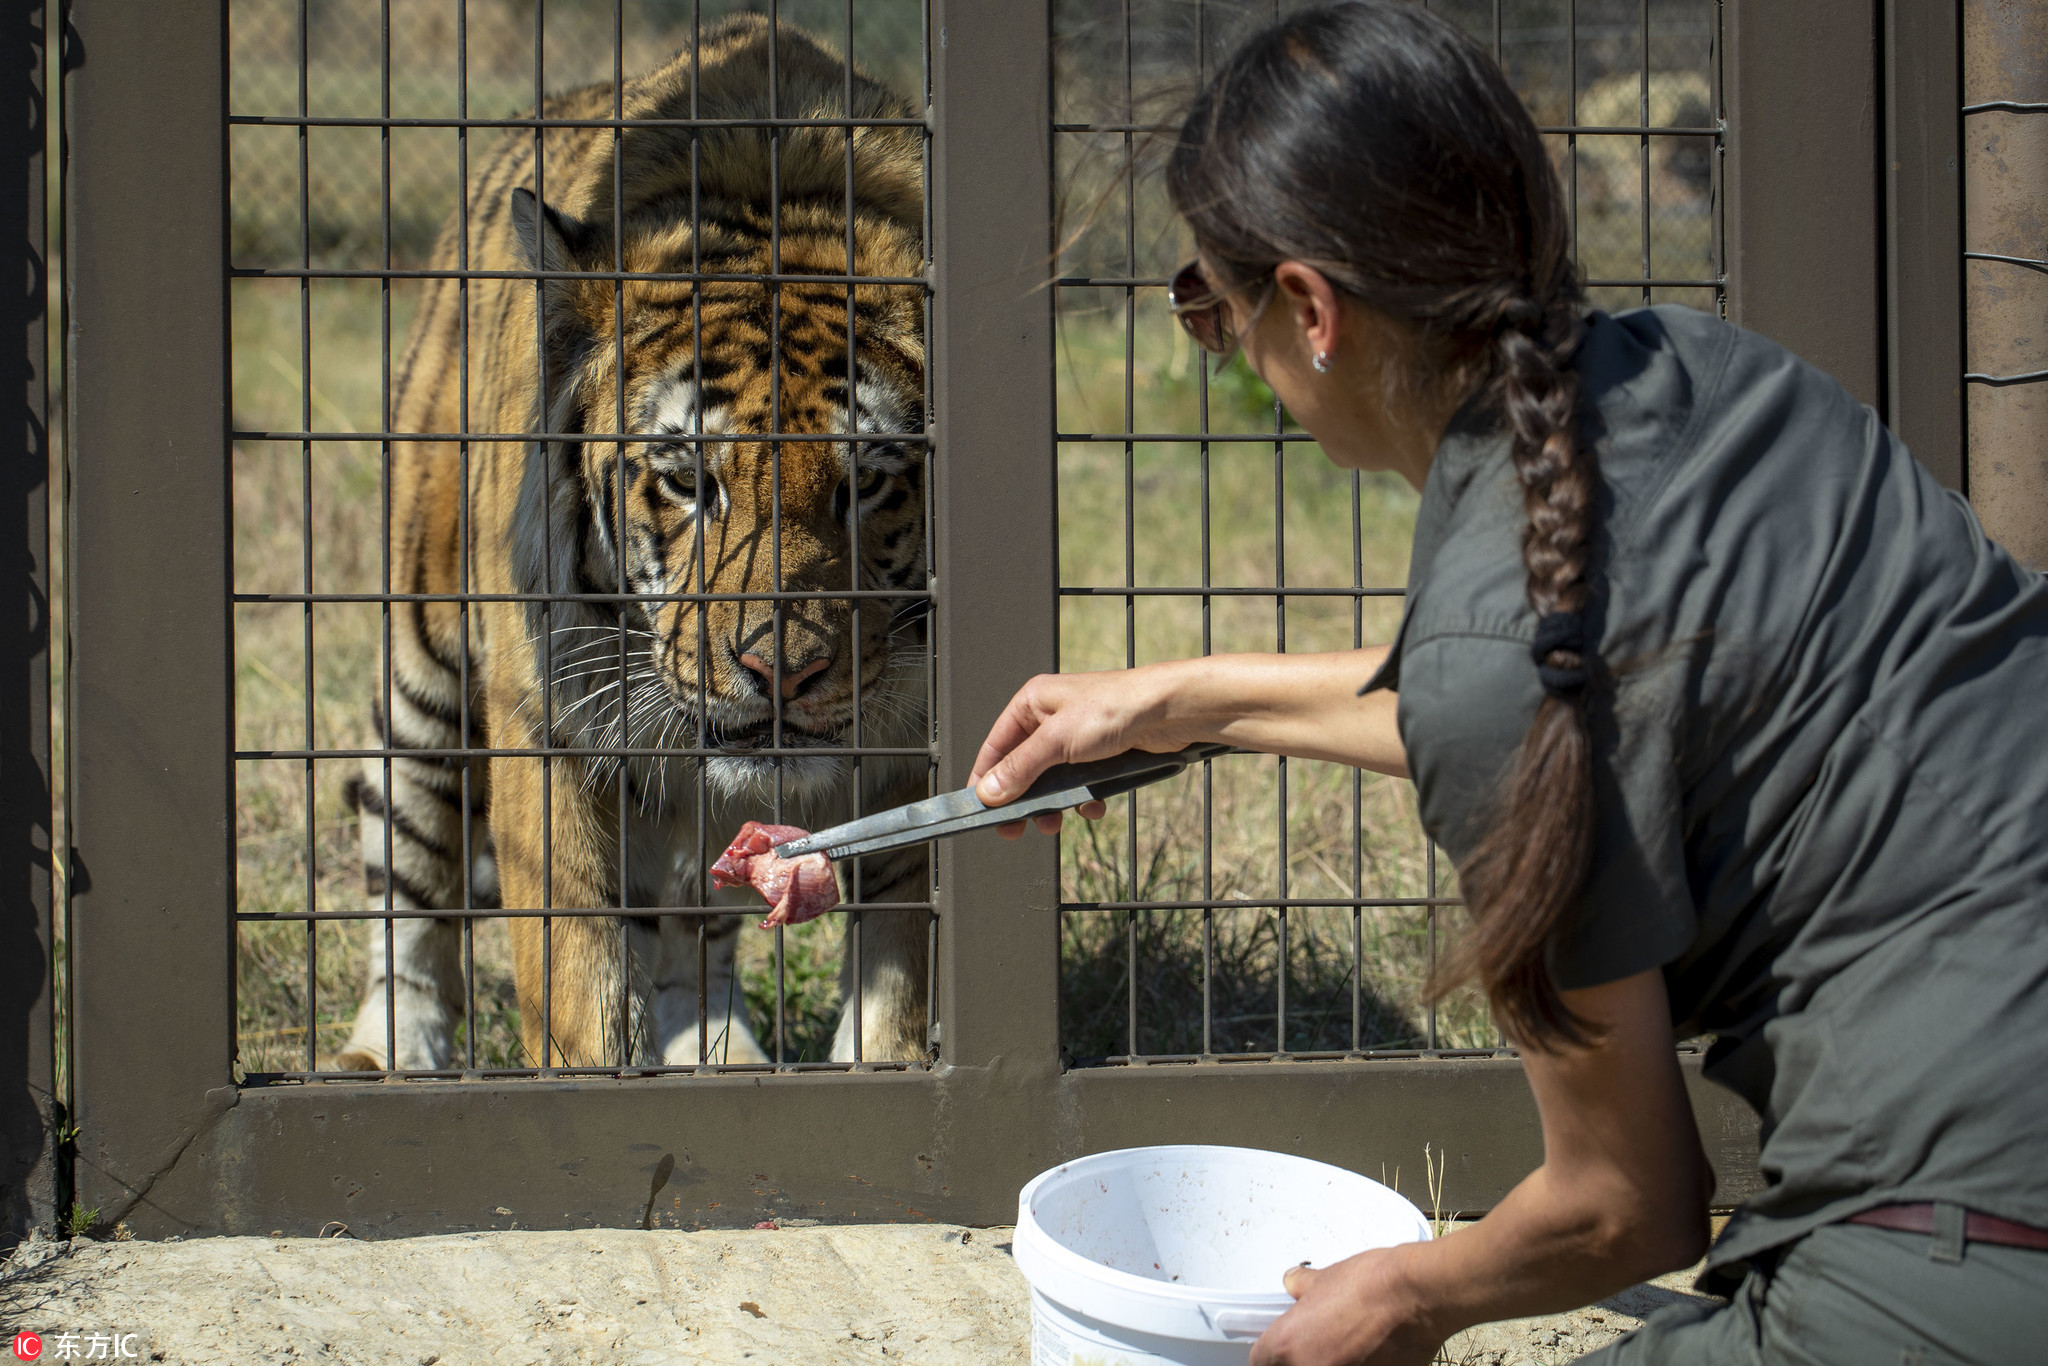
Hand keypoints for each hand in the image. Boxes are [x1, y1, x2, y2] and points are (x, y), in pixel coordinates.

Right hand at [967, 665, 1202, 837]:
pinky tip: (1092, 807)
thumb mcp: (1057, 741)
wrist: (1171, 711)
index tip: (978, 809)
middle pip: (1022, 767)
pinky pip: (1080, 784)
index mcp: (1033, 703)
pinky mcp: (1100, 753)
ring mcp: (1077, 737)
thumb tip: (987, 793)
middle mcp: (1051, 718)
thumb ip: (1020, 769)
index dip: (985, 778)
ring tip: (1054, 822)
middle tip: (1015, 828)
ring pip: (1051, 780)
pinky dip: (1082, 799)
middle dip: (1021, 798)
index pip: (996, 745)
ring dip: (1052, 804)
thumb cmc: (1115, 708)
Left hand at [1251, 1250, 1440, 1365]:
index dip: (1271, 1353)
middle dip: (1303, 1360)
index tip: (1282, 1347)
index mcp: (1288, 1345)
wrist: (1417, 1296)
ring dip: (1332, 1363)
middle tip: (1322, 1345)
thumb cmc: (1371, 1284)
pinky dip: (1360, 1364)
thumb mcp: (1324, 1278)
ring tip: (1349, 1347)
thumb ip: (1300, 1288)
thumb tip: (1293, 1284)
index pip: (1261, 1360)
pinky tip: (1370, 1354)